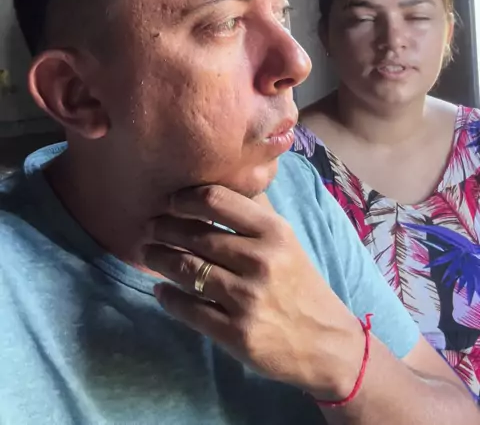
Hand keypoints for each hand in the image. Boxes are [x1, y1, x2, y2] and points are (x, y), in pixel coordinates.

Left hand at [145, 184, 363, 398]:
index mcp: (273, 231)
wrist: (326, 343)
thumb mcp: (287, 240)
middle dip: (164, 228)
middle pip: (195, 235)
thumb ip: (255, 211)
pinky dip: (168, 297)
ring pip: (186, 270)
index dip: (185, 198)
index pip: (216, 200)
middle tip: (149, 226)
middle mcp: (260, 261)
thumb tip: (220, 179)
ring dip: (159, 259)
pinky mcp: (236, 334)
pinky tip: (160, 290)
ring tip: (147, 253)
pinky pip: (189, 309)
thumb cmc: (299, 283)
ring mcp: (247, 299)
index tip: (170, 201)